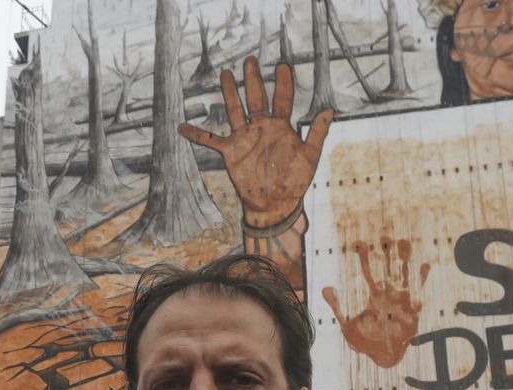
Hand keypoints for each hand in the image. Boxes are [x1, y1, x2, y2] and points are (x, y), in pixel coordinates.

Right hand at [179, 56, 333, 227]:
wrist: (275, 205)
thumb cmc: (294, 182)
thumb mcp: (310, 156)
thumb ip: (317, 133)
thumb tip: (329, 110)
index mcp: (281, 127)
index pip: (282, 99)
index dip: (283, 82)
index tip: (282, 66)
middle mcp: (261, 128)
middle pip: (256, 98)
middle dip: (253, 79)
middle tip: (251, 60)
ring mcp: (245, 138)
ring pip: (235, 110)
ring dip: (230, 93)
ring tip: (225, 74)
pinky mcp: (231, 152)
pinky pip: (211, 141)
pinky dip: (197, 135)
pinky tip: (183, 127)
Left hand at [322, 238, 430, 368]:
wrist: (382, 356)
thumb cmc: (364, 341)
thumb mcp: (346, 324)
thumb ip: (337, 307)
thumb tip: (326, 288)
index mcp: (372, 294)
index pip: (367, 271)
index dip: (364, 258)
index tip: (360, 243)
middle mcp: (387, 293)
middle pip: (387, 268)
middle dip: (386, 253)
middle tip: (384, 236)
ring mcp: (401, 298)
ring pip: (403, 274)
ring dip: (404, 260)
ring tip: (405, 243)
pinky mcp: (413, 308)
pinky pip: (419, 290)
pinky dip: (422, 278)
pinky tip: (424, 264)